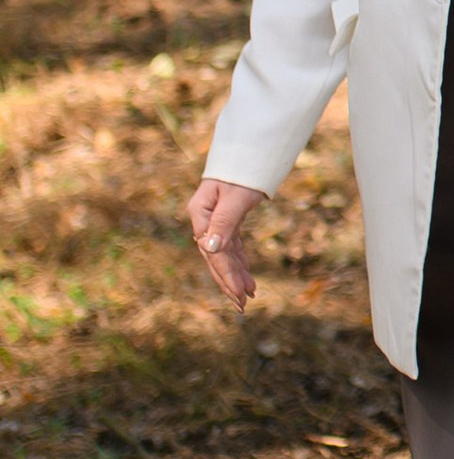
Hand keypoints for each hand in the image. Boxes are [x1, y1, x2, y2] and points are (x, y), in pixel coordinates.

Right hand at [188, 178, 263, 310]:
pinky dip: (240, 262)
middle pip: (215, 258)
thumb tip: (211, 249)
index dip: (226, 275)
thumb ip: (224, 222)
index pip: (213, 252)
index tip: (240, 294)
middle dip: (229, 282)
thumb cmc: (240, 172)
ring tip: (249, 296)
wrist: (246, 153)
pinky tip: (248, 278)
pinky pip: (231, 246)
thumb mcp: (234, 197)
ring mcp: (213, 222)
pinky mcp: (226, 222)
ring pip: (224, 255)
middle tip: (242, 305)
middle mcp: (203, 221)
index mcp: (200, 215)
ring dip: (236, 275)